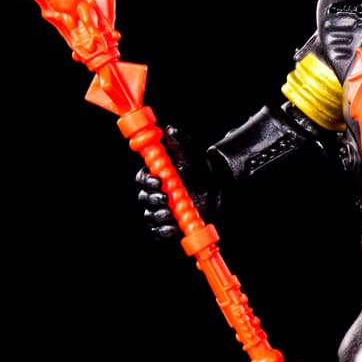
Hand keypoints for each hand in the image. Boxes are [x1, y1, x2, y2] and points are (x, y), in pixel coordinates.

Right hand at [135, 125, 218, 240]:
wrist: (217, 188)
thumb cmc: (200, 170)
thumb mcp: (191, 155)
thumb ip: (180, 143)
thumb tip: (171, 130)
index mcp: (155, 175)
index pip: (143, 179)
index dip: (148, 181)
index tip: (158, 181)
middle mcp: (155, 193)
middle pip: (145, 199)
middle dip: (153, 200)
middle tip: (165, 198)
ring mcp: (162, 209)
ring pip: (151, 216)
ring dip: (158, 216)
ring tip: (170, 213)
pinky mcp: (170, 224)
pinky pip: (160, 231)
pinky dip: (164, 231)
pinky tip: (172, 228)